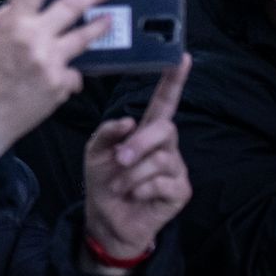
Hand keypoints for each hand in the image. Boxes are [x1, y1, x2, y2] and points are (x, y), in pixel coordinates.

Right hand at [0, 0, 114, 167]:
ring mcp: (51, 62)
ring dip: (101, 26)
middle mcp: (35, 39)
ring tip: (109, 20)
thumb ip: (4, 17)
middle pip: (72, 6)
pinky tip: (64, 75)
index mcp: (13, 24)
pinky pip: (74, 72)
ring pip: (85, 37)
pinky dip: (69, 72)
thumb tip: (23, 3)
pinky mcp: (60, 83)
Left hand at [83, 56, 192, 264]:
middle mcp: (165, 146)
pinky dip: (141, 189)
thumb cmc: (103, 181)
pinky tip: (134, 196)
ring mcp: (176, 168)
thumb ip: (108, 132)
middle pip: (165, 128)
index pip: (164, 102)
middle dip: (139, 143)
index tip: (181, 57)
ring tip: (121, 185)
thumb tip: (130, 121)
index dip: (172, 81)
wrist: (105, 218)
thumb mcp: (95, 151)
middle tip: (119, 160)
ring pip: (160, 159)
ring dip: (132, 173)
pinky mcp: (180, 191)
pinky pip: (163, 182)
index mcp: (145, 131)